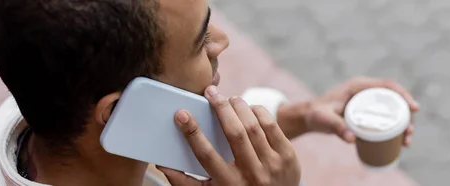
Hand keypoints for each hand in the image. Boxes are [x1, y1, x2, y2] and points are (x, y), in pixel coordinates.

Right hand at [158, 86, 300, 185]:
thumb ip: (185, 183)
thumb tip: (161, 163)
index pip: (206, 155)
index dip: (192, 133)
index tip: (181, 114)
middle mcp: (252, 175)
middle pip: (235, 133)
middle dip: (220, 108)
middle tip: (210, 92)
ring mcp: (273, 165)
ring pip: (254, 126)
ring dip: (239, 106)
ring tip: (229, 99)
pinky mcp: (288, 157)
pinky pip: (272, 126)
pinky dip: (258, 112)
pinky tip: (248, 108)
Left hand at [304, 76, 419, 145]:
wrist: (309, 117)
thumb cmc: (316, 114)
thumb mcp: (324, 119)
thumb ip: (335, 126)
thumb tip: (351, 139)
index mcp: (359, 86)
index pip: (387, 85)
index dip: (404, 95)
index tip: (414, 108)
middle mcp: (366, 91)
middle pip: (394, 99)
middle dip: (407, 115)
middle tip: (409, 133)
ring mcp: (367, 101)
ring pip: (392, 109)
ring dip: (404, 123)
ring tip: (406, 141)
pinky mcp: (367, 111)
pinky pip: (386, 117)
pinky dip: (395, 127)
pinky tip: (401, 141)